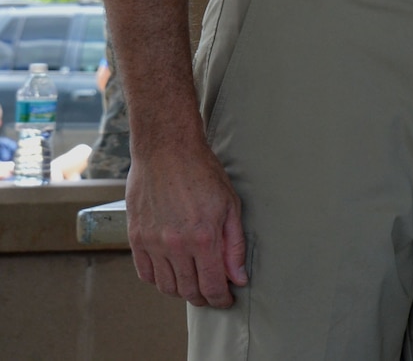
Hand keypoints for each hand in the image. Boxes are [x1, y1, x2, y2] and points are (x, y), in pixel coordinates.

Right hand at [126, 138, 247, 306]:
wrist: (166, 151)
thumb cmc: (203, 173)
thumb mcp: (231, 205)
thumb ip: (235, 245)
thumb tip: (239, 277)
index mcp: (203, 238)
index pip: (212, 285)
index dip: (221, 299)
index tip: (226, 300)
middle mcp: (175, 245)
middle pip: (188, 290)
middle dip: (203, 298)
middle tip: (213, 294)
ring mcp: (152, 243)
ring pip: (166, 286)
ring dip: (181, 291)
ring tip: (194, 285)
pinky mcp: (135, 238)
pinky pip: (145, 273)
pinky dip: (159, 281)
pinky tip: (171, 274)